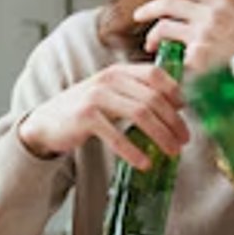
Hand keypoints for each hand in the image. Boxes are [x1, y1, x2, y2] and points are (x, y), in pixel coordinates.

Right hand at [15, 62, 187, 168]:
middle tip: (184, 140)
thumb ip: (136, 94)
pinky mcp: (85, 117)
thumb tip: (176, 108)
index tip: (186, 112)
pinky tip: (144, 163)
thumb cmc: (85, 111)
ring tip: (172, 152)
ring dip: (161, 135)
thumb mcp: (111, 94)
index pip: (156, 74)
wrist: (47, 123)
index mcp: (119, 71)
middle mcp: (108, 79)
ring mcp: (96, 96)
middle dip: (174, 121)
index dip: (175, 92)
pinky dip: (133, 151)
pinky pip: (117, 135)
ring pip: (140, 114)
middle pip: (153, 97)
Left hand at [133, 0, 233, 71]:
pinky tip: (170, 68)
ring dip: (151, 36)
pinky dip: (168, 62)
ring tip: (150, 43)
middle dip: (148, 8)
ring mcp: (202, 37)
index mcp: (224, 2)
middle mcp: (212, 16)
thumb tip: (185, 9)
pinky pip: (172, 57)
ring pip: (163, 29)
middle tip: (138, 14)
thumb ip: (215, 11)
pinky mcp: (196, 60)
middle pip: (167, 3)